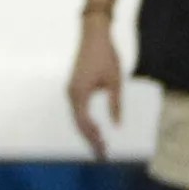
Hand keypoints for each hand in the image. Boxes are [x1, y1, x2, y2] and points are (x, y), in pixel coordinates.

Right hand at [67, 16, 124, 158]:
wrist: (94, 35)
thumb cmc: (105, 56)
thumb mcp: (115, 81)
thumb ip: (115, 104)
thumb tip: (117, 125)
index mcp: (79, 93)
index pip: (84, 122)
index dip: (93, 138)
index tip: (104, 149)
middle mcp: (71, 93)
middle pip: (78, 123)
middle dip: (90, 139)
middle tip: (102, 154)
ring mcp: (71, 90)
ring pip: (77, 117)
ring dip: (87, 131)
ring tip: (100, 144)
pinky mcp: (74, 87)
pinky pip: (78, 109)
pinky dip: (85, 121)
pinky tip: (96, 127)